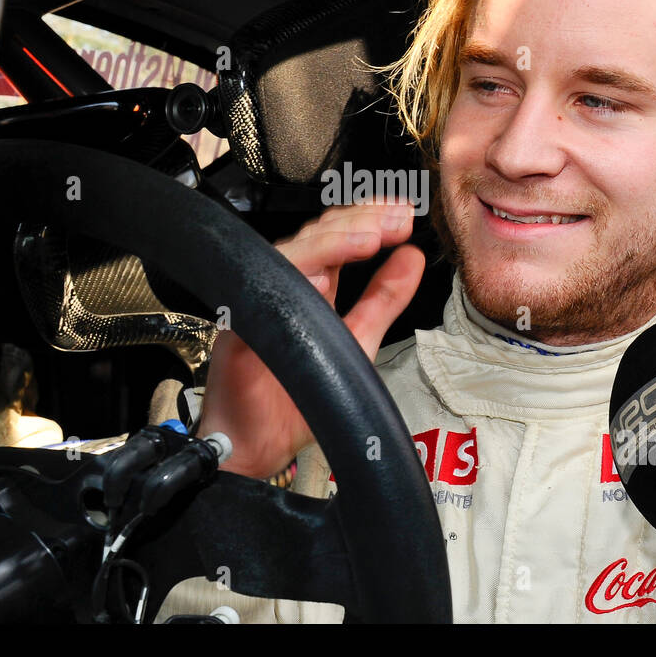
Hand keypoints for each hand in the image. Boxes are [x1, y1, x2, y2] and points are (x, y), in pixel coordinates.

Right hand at [199, 201, 424, 478]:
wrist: (260, 443)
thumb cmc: (297, 398)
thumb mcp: (358, 340)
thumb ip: (385, 299)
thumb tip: (413, 257)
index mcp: (311, 287)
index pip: (338, 238)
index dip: (369, 219)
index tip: (402, 213)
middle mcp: (285, 288)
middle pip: (318, 237)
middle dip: (359, 221)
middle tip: (394, 217)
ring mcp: (261, 304)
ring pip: (291, 256)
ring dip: (332, 243)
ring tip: (370, 237)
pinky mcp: (242, 328)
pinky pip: (263, 299)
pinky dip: (292, 286)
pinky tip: (321, 278)